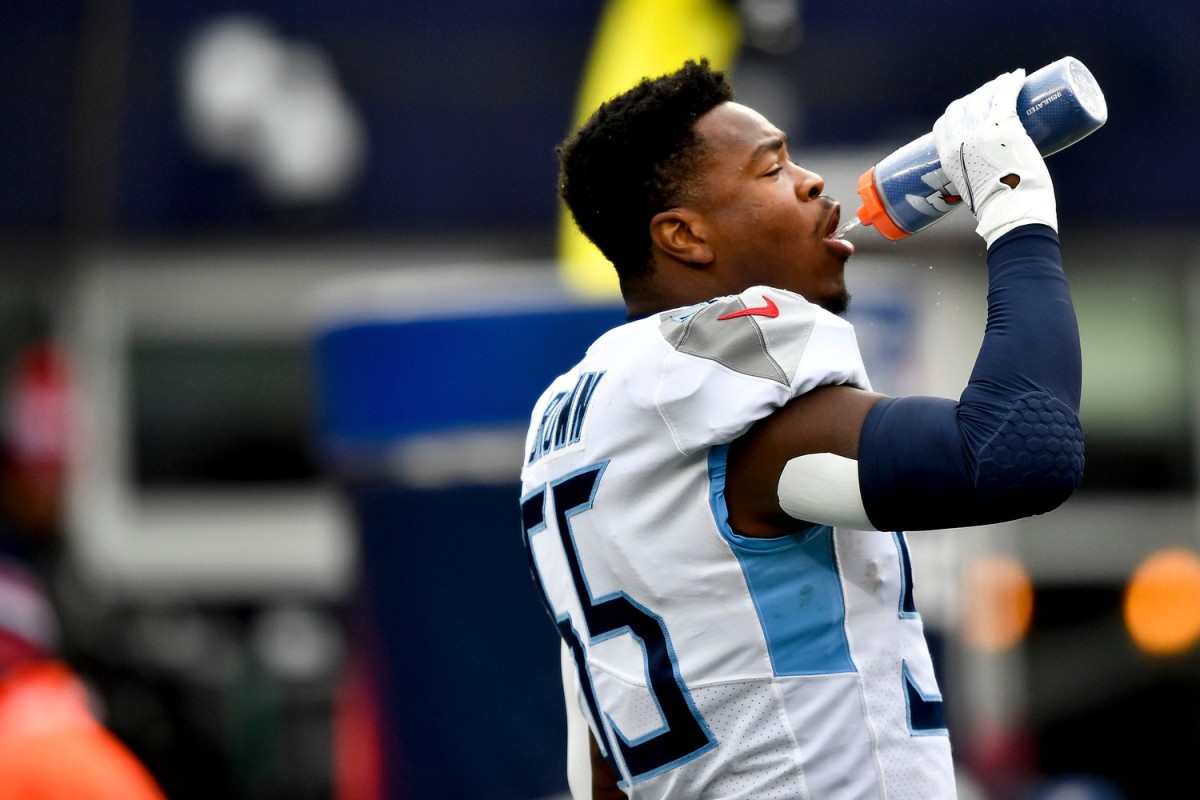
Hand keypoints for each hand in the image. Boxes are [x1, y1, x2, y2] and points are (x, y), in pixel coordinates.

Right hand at [933, 68, 1057, 246]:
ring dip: (994, 85)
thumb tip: (992, 178)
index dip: (957, 112)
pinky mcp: (1005, 126)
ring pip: (984, 97)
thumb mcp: (973, 191)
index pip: (943, 123)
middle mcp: (959, 140)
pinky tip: (1019, 75)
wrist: (1011, 212)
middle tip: (993, 95)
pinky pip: (1006, 95)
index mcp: (947, 157)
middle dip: (977, 96)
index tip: (970, 110)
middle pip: (963, 106)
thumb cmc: (997, 210)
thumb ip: (977, 179)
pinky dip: (1012, 82)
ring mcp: (981, 131)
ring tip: (1007, 82)